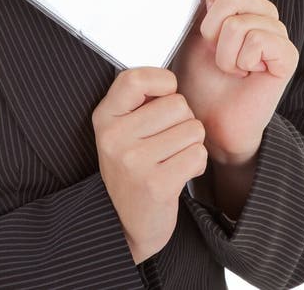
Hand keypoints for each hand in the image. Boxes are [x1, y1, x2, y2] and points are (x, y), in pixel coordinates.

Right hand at [92, 66, 207, 263]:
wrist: (125, 223)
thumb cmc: (131, 168)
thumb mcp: (121, 129)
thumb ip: (138, 101)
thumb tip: (170, 80)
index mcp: (105, 117)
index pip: (136, 79)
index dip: (162, 81)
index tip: (165, 94)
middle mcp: (114, 137)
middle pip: (177, 104)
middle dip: (183, 120)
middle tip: (168, 139)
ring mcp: (134, 162)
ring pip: (192, 129)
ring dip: (191, 143)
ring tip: (172, 157)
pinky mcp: (157, 185)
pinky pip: (198, 154)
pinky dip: (196, 163)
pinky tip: (179, 172)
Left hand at [170, 0, 298, 163]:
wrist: (207, 118)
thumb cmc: (199, 77)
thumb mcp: (192, 26)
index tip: (204, 6)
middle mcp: (261, 11)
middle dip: (211, 25)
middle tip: (213, 49)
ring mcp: (277, 32)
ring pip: (240, 19)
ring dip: (222, 49)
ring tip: (227, 65)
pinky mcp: (286, 55)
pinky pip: (257, 39)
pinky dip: (239, 60)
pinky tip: (243, 73)